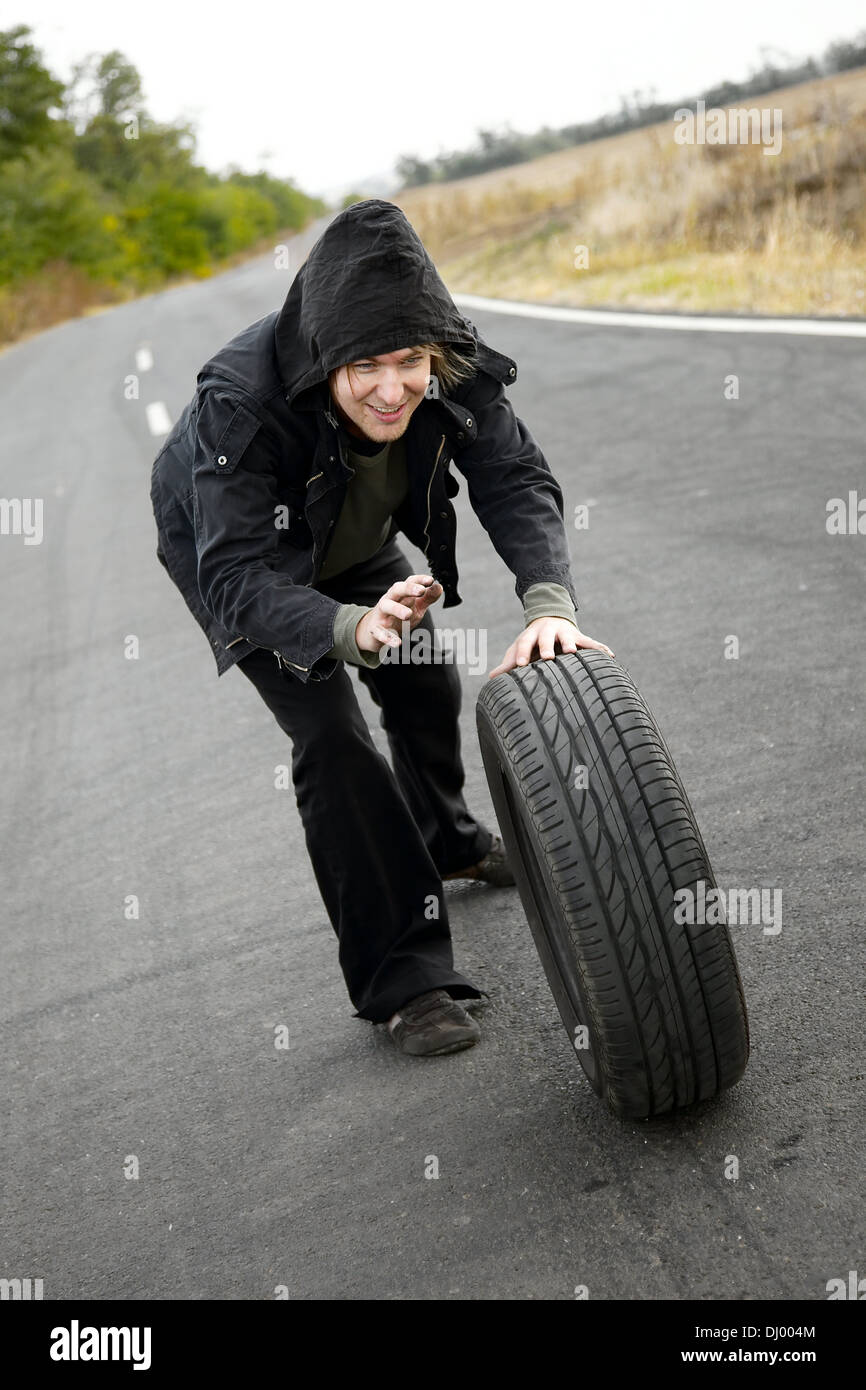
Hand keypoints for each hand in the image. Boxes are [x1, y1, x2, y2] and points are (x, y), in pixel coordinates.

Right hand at [355, 574, 443, 652]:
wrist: (373, 632)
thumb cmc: (397, 617)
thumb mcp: (415, 607)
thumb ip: (428, 598)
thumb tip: (439, 587)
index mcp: (400, 594)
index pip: (409, 582)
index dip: (419, 580)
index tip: (430, 580)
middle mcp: (389, 600)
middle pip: (397, 590)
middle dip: (409, 589)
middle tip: (421, 591)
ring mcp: (381, 614)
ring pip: (386, 607)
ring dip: (397, 609)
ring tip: (408, 614)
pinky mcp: (375, 630)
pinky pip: (380, 632)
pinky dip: (388, 638)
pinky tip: (398, 643)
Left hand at [488, 617, 613, 678]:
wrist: (550, 619)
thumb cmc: (532, 642)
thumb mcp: (520, 649)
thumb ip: (509, 664)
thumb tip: (492, 679)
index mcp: (531, 635)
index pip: (525, 643)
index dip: (523, 653)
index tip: (521, 665)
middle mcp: (548, 631)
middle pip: (546, 638)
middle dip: (547, 647)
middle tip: (548, 657)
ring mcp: (565, 633)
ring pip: (569, 637)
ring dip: (572, 644)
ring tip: (574, 653)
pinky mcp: (580, 637)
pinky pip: (591, 643)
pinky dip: (600, 649)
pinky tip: (609, 656)